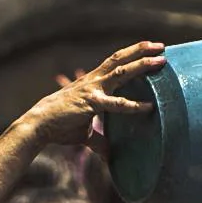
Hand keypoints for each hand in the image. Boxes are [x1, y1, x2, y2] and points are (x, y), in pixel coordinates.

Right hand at [24, 42, 165, 146]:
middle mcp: (93, 80)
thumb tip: (108, 156)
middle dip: (141, 51)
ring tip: (161, 59)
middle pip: (120, 59)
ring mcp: (93, 89)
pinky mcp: (92, 103)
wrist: (39, 124)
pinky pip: (117, 104)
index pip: (114, 63)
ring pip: (121, 71)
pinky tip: (149, 107)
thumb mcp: (85, 130)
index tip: (148, 51)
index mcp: (92, 82)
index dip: (131, 55)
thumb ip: (100, 140)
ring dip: (141, 64)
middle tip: (162, 46)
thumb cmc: (60, 126)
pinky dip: (133, 106)